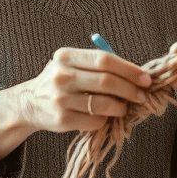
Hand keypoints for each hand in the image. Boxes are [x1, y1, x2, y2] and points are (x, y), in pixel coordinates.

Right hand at [17, 47, 151, 134]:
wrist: (30, 103)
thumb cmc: (60, 81)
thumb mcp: (71, 64)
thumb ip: (97, 65)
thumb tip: (135, 75)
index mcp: (65, 56)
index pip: (104, 59)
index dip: (129, 69)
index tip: (145, 78)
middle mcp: (61, 76)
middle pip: (106, 81)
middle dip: (130, 89)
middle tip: (141, 95)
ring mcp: (60, 99)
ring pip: (103, 103)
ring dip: (121, 107)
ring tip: (124, 107)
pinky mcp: (62, 119)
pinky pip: (95, 121)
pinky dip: (106, 119)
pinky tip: (105, 116)